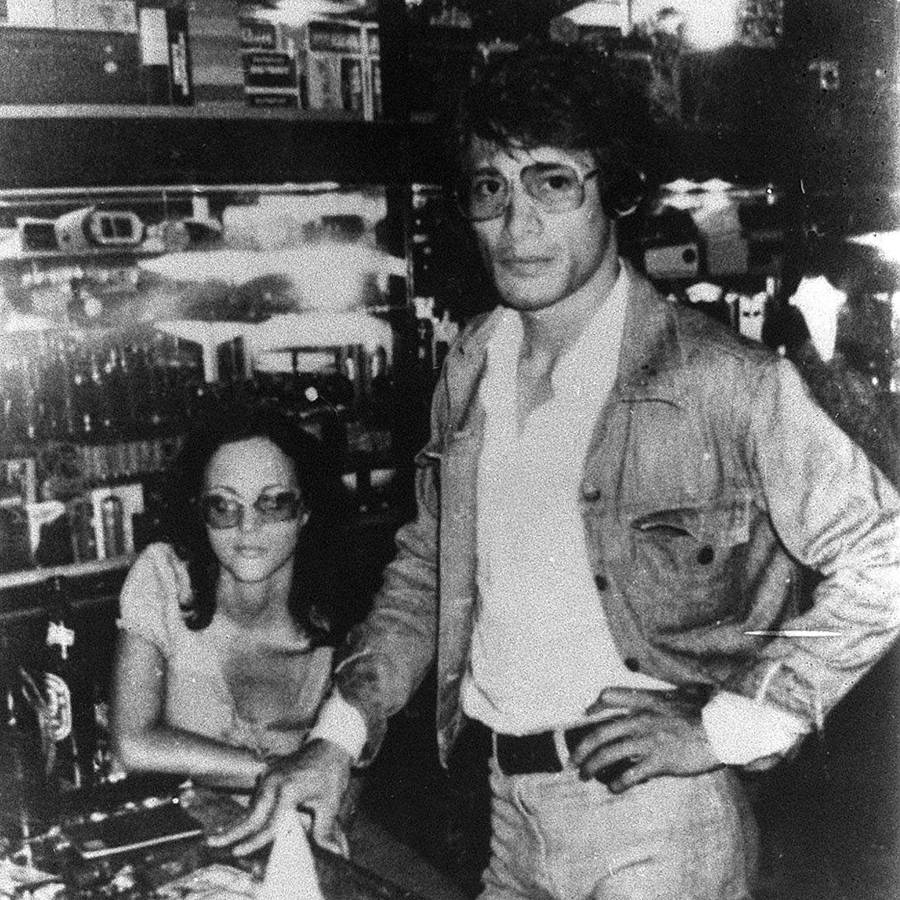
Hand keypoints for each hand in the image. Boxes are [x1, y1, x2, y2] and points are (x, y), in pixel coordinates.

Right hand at [205, 738, 351, 856]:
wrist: (331, 744)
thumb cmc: (331, 772)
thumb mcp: (330, 801)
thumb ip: (325, 829)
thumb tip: (332, 852)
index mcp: (288, 789)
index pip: (269, 822)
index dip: (254, 840)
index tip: (238, 852)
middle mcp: (274, 782)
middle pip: (251, 812)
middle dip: (232, 830)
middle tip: (212, 843)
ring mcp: (270, 775)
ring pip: (252, 804)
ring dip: (239, 821)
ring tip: (219, 836)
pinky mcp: (270, 773)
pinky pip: (256, 795)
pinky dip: (249, 810)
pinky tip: (240, 821)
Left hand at [568, 687, 722, 792]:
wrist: (725, 727)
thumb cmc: (706, 711)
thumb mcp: (678, 695)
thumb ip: (660, 699)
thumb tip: (653, 699)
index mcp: (645, 700)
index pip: (609, 696)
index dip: (594, 707)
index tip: (586, 715)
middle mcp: (641, 719)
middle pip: (600, 732)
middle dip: (582, 748)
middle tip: (574, 760)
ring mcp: (648, 740)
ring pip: (609, 754)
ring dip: (593, 766)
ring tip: (586, 775)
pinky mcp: (659, 761)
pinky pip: (630, 774)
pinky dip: (618, 782)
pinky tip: (613, 787)